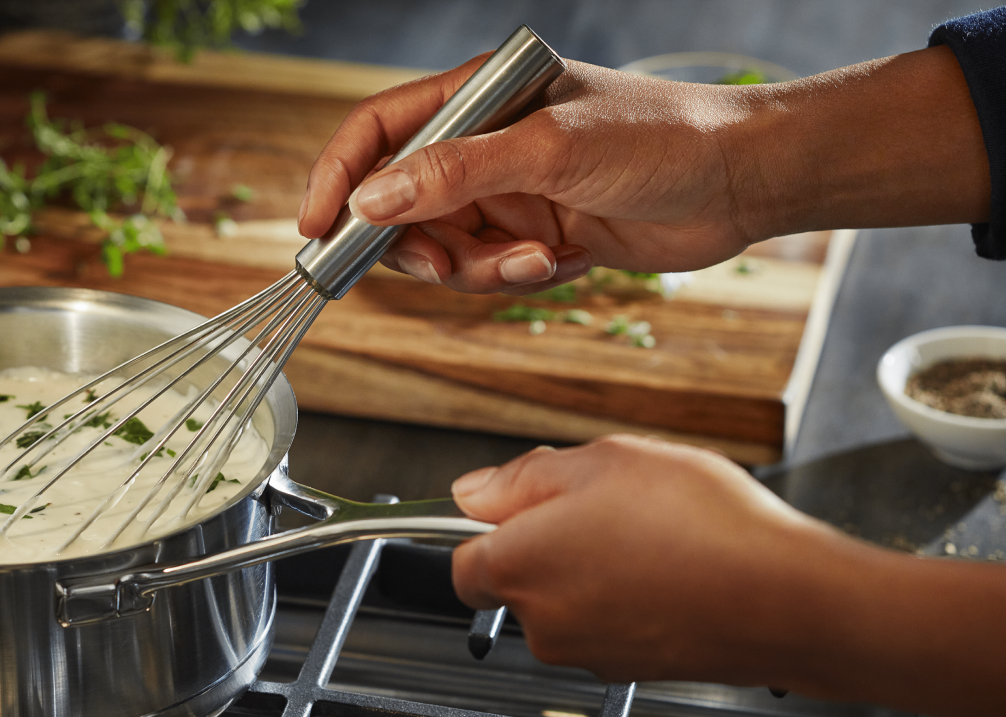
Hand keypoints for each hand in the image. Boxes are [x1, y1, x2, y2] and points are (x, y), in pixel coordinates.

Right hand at [298, 58, 763, 294]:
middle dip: (420, 244)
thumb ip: (454, 174)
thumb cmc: (659, 138)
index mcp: (478, 98)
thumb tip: (370, 202)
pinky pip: (489, 272)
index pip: (378, 131)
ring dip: (479, 268)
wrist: (741, 182)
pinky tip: (562, 261)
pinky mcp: (534, 236)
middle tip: (445, 264)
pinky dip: (515, 278)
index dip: (338, 177)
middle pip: (401, 205)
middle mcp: (484, 145)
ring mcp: (508, 193)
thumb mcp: (549, 149)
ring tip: (535, 258)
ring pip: (444, 249)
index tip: (315, 230)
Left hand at [448, 436, 1005, 716]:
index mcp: (517, 567)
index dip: (487, 530)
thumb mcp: (602, 462)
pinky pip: (612, 624)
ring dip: (595, 568)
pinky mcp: (632, 672)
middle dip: (550, 543)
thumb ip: (522, 478)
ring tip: (655, 534)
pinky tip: (677, 567)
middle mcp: (542, 624)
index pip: (462, 562)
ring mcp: (588, 654)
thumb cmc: (699, 526)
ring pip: (568, 602)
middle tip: (608, 504)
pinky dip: (631, 598)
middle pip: (519, 581)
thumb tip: (472, 493)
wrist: (786, 599)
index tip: (520, 507)